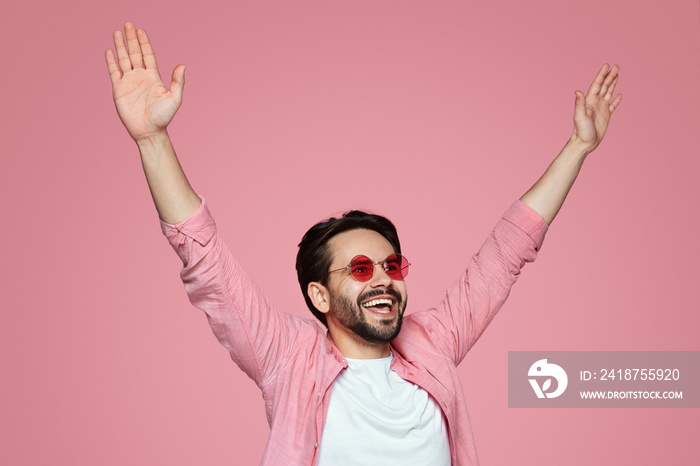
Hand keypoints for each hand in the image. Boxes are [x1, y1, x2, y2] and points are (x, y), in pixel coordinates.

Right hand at [105, 23, 184, 141]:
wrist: (149, 131)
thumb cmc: (163, 117)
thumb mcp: (174, 98)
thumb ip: (177, 82)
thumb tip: (182, 65)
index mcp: (153, 77)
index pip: (148, 55)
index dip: (144, 43)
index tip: (141, 30)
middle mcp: (140, 77)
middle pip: (135, 53)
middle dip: (131, 39)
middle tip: (128, 24)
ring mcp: (129, 82)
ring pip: (123, 59)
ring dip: (120, 46)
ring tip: (118, 32)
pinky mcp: (119, 89)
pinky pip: (114, 72)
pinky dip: (111, 61)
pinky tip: (109, 51)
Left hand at [572, 64, 621, 152]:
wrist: (584, 143)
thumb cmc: (580, 131)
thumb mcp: (579, 117)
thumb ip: (579, 104)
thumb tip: (577, 91)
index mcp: (589, 101)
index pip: (597, 85)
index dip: (601, 75)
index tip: (607, 66)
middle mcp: (595, 103)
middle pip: (604, 86)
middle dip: (610, 76)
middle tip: (616, 66)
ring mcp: (601, 109)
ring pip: (608, 93)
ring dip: (613, 84)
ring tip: (618, 74)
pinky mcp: (606, 116)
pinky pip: (613, 105)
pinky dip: (616, 100)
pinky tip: (619, 95)